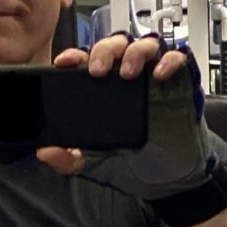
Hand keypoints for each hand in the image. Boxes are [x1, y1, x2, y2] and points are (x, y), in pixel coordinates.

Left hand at [36, 34, 226, 226]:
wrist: (171, 182)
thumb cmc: (135, 166)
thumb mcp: (95, 164)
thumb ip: (69, 160)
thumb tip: (45, 151)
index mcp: (106, 92)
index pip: (89, 61)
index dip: (76, 55)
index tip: (65, 62)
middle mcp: (129, 80)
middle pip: (116, 45)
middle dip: (104, 50)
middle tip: (98, 69)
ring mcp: (155, 80)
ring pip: (145, 44)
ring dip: (134, 51)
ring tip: (127, 72)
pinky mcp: (181, 85)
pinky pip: (178, 59)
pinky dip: (169, 61)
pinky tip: (159, 75)